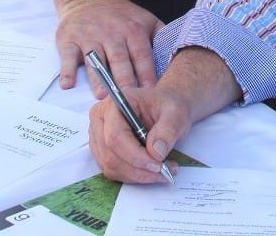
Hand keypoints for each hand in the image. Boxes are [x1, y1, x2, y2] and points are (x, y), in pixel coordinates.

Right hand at [39, 0, 161, 91]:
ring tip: (101, 96)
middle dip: (124, 79)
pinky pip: (67, 56)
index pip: (142, 53)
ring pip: (95, 59)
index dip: (146, 72)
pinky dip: (67, 70)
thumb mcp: (146, 19)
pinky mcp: (69, 40)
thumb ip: (161, 36)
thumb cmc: (122, 16)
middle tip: (127, 99)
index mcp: (133, 29)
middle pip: (119, 59)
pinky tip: (68, 85)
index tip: (151, 90)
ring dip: (98, 78)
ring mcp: (89, 36)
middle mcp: (112, 33)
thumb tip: (179, 56)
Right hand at [89, 46, 241, 182]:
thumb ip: (167, 129)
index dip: (134, 155)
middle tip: (162, 173)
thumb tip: (156, 152)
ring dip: (134, 175)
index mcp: (116, 100)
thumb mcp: (177, 111)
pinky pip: (111, 169)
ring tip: (161, 172)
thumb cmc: (173, 103)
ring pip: (108, 165)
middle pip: (109, 154)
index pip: (115, 136)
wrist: (172, 104)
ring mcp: (98, 132)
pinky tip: (152, 170)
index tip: (156, 165)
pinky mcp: (103, 147)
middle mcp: (99, 115)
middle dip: (136, 169)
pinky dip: (131, 175)